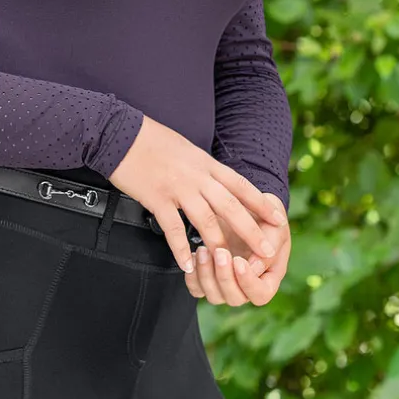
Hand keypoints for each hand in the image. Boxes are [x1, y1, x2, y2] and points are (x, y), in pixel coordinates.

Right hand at [108, 115, 287, 275]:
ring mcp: (178, 188)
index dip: (261, 204)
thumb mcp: (186, 149)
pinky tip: (187, 264)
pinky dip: (180, 249)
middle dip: (252, 231)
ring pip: (206, 220)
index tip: (278, 219)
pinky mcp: (157, 199)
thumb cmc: (151, 140)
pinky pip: (173, 229)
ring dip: (220, 244)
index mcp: (206, 163)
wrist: (119, 134)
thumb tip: (216, 181)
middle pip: (231, 207)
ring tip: (230, 264)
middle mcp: (198, 176)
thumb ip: (202, 168)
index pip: (241, 185)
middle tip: (267, 252)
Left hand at [186, 225, 289, 304]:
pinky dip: (193, 276)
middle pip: (235, 298)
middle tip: (219, 251)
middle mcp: (247, 286)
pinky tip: (195, 255)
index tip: (239, 261)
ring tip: (203, 249)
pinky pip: (197, 288)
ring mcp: (226, 284)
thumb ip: (270, 244)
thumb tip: (255, 267)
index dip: (249, 283)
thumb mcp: (273, 224)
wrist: (242, 205)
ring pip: (214, 296)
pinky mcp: (208, 277)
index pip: (260, 295)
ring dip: (206, 275)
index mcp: (269, 277)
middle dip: (225, 277)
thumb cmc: (264, 215)